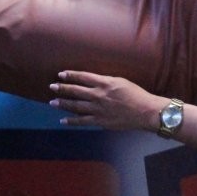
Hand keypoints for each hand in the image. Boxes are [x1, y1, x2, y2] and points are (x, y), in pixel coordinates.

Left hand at [49, 70, 163, 130]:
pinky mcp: (99, 121)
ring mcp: (98, 109)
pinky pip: (82, 121)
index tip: (61, 74)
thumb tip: (95, 81)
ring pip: (75, 106)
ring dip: (63, 103)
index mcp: (105, 83)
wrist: (145, 111)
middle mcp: (98, 95)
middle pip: (76, 90)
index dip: (71, 75)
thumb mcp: (122, 81)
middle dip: (62, 88)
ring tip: (52, 102)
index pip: (83, 77)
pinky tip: (63, 120)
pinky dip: (71, 120)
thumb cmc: (137, 94)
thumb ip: (107, 81)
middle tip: (51, 87)